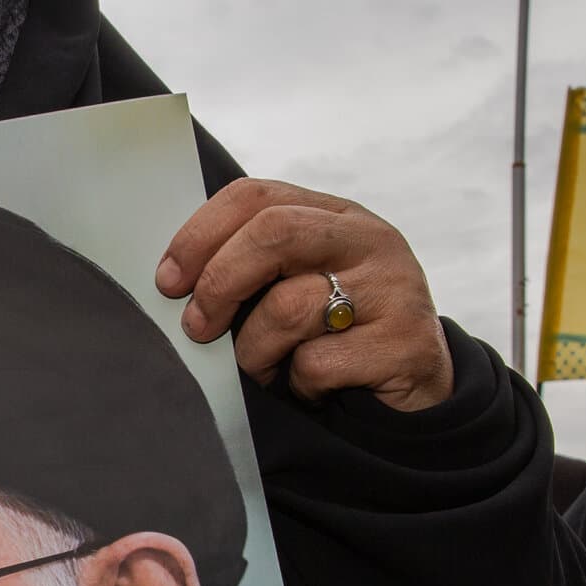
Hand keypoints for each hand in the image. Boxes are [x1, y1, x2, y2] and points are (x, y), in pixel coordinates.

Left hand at [157, 179, 453, 412]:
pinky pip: (316, 363)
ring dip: (255, 351)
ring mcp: (392, 286)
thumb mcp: (296, 284)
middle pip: (272, 233)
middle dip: (218, 283)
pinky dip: (297, 384)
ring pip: (287, 308)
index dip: (200, 235)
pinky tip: (312, 388)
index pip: (255, 196)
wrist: (416, 386)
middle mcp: (367, 238)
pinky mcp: (404, 342)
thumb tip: (174, 281)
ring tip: (266, 368)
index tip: (169, 280)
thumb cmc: (336, 334)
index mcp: (332, 215)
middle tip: (196, 327)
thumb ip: (251, 267)